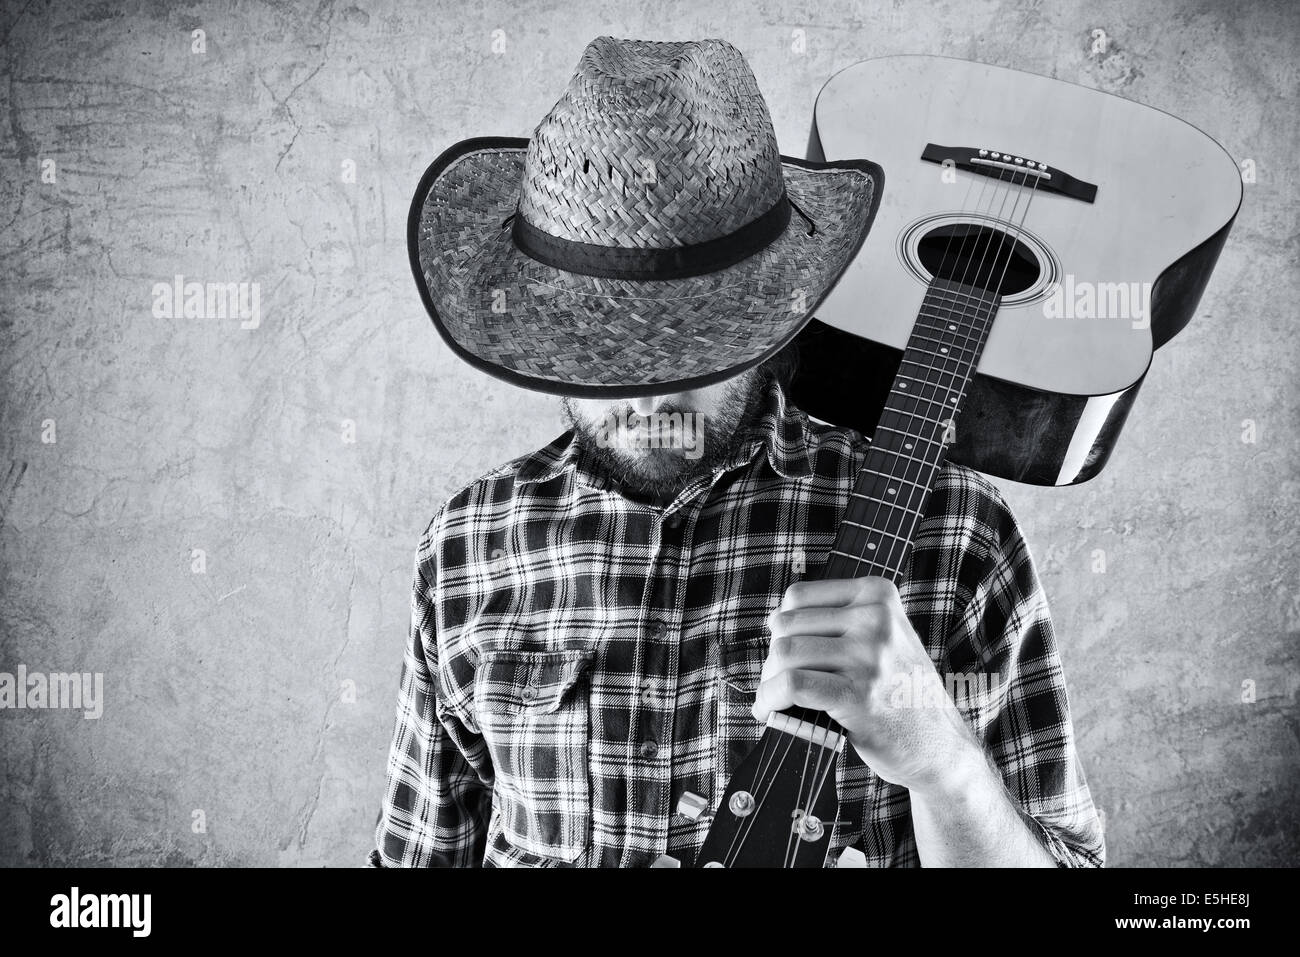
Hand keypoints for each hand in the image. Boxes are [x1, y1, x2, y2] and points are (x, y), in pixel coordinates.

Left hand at [751, 577, 982, 794]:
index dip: (782, 628)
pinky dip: (770, 699)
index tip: (787, 655)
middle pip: (787, 625)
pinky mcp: (858, 695)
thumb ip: (839, 620)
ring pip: (785, 654)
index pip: (798, 597)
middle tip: (781, 684)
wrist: (939, 747)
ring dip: (769, 681)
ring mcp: (869, 656)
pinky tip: (770, 712)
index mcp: (878, 595)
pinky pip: (792, 685)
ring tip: (777, 700)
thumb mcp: (883, 637)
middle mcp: (876, 619)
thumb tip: (774, 620)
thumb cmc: (899, 692)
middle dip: (773, 657)